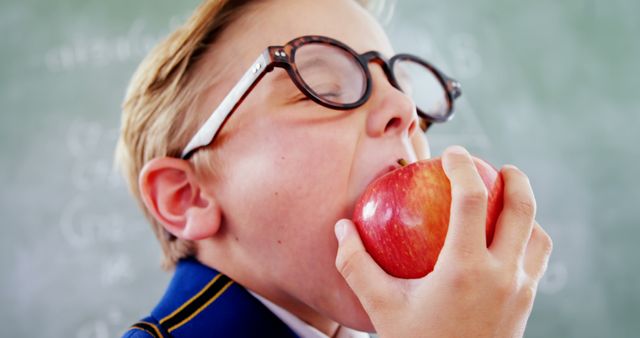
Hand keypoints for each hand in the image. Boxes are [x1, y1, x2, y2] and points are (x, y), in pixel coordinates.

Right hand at [334, 145, 552, 337]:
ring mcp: (521, 290)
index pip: (472, 200)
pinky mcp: (528, 303)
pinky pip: (537, 259)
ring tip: (508, 199)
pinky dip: (529, 238)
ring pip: (539, 235)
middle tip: (500, 166)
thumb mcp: (381, 307)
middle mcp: (502, 274)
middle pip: (522, 210)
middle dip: (515, 179)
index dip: (463, 168)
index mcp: (466, 268)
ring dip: (526, 210)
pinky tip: (507, 240)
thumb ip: (356, 265)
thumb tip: (341, 228)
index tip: (452, 153)